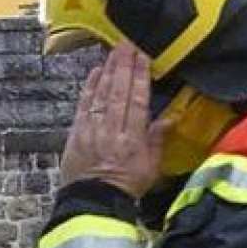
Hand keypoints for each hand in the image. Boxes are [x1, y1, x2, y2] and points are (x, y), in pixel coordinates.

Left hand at [59, 44, 169, 197]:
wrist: (93, 203)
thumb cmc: (126, 187)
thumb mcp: (151, 167)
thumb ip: (158, 139)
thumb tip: (170, 117)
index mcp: (133, 140)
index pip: (137, 101)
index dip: (140, 77)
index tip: (143, 56)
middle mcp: (112, 131)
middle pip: (118, 92)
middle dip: (123, 66)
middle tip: (127, 43)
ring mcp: (92, 130)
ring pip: (101, 94)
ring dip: (108, 71)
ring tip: (114, 51)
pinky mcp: (76, 132)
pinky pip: (84, 104)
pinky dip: (89, 87)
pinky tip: (95, 71)